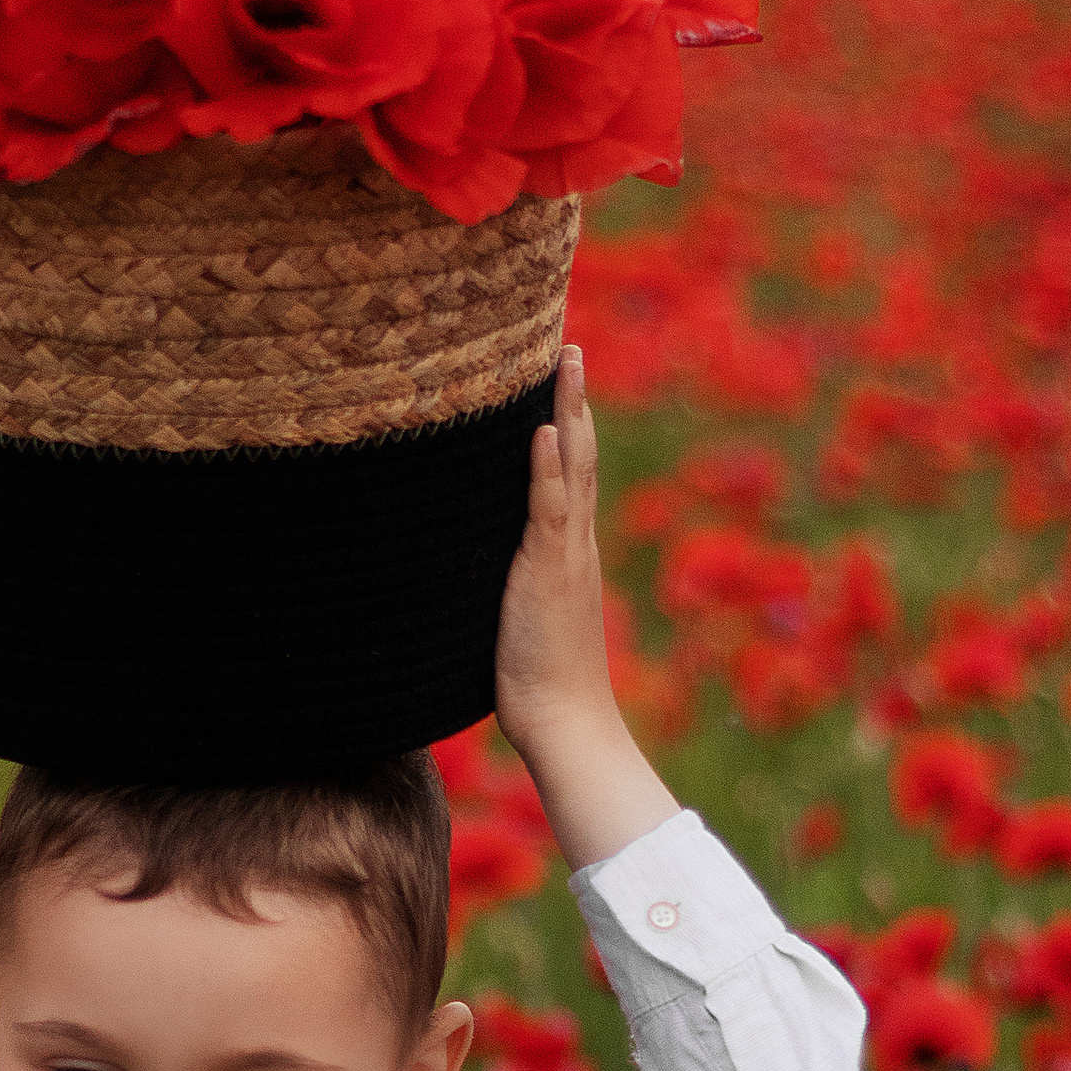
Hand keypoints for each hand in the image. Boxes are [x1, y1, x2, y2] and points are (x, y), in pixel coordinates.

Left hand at [493, 350, 678, 869]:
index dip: (568, 424)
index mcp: (568, 551)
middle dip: (574, 399)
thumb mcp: (522, 618)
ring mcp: (566, 556)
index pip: (571, 473)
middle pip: (580, 456)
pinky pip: (550, 513)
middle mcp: (575, 544)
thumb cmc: (539, 683)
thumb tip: (490, 576)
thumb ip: (516, 587)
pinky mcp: (548, 575)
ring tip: (567, 360)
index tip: (562, 378)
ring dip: (568, 412)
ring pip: (573, 470)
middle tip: (572, 345)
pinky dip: (549, 470)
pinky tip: (543, 431)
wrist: (566, 724)